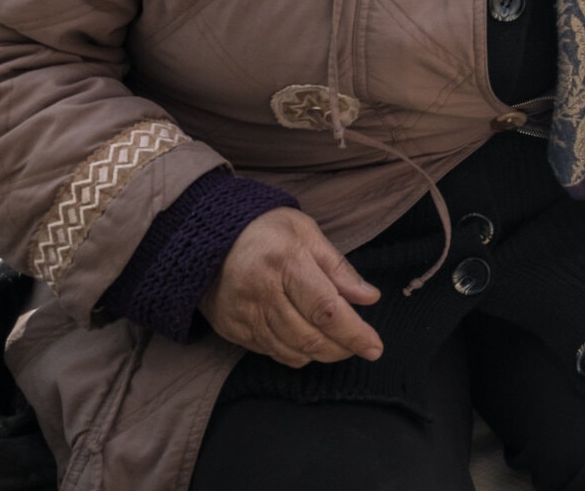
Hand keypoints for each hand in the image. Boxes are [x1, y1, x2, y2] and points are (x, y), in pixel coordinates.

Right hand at [198, 207, 381, 367]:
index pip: (326, 308)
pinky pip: (271, 352)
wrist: (209, 237)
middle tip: (362, 347)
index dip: (353, 332)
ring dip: (321, 354)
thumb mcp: (307, 233)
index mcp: (287, 263)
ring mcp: (245, 316)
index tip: (375, 346)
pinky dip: (296, 354)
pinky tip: (311, 346)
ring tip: (341, 347)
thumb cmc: (267, 229)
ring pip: (291, 350)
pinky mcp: (233, 330)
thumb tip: (369, 297)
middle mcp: (264, 294)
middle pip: (309, 336)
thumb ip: (338, 268)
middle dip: (342, 348)